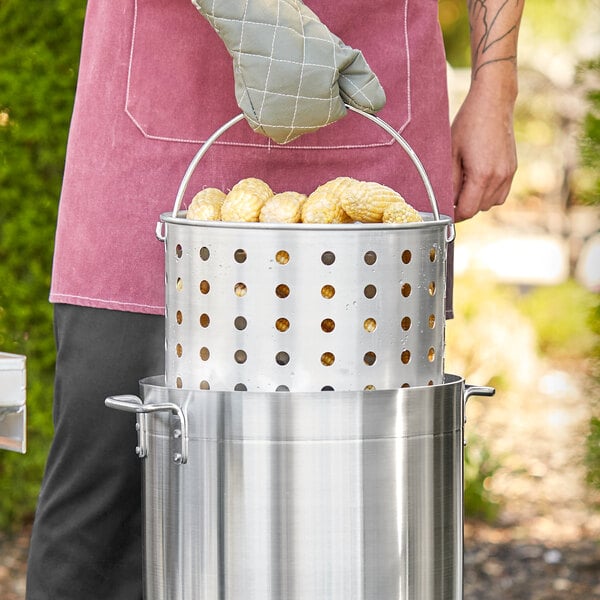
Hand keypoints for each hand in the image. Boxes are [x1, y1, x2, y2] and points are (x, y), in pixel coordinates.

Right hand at [192, 0, 385, 143]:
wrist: (256, 26)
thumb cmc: (302, 39)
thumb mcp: (342, 57)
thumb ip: (363, 85)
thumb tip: (377, 107)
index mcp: (323, 115)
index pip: (338, 109)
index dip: (333, 84)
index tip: (319, 65)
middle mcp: (297, 129)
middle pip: (316, 116)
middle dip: (314, 93)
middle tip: (301, 66)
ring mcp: (273, 127)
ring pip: (296, 116)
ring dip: (294, 97)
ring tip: (286, 72)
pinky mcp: (255, 120)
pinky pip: (275, 116)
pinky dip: (275, 101)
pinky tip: (272, 81)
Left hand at [451, 83, 517, 221]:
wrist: (493, 103)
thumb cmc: (468, 124)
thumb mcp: (450, 154)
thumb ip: (448, 182)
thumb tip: (446, 203)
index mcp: (481, 175)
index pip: (467, 211)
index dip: (454, 215)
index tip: (444, 211)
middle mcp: (499, 178)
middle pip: (478, 209)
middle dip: (464, 206)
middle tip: (451, 193)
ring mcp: (508, 174)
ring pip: (490, 204)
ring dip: (476, 201)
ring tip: (464, 184)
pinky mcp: (513, 169)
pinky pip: (500, 194)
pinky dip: (489, 194)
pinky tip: (478, 181)